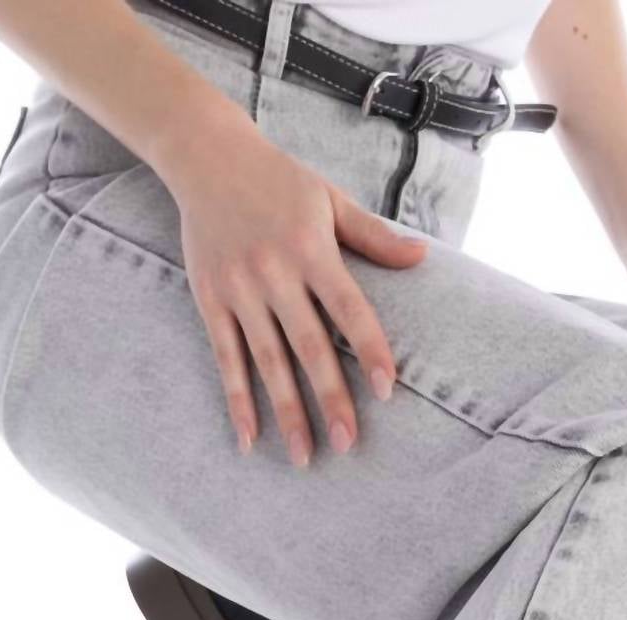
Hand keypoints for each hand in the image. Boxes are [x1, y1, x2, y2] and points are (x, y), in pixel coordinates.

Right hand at [164, 114, 428, 464]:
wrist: (205, 155)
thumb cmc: (278, 180)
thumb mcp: (330, 199)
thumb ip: (373, 235)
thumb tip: (422, 256)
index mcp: (311, 249)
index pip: (349, 309)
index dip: (369, 349)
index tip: (388, 389)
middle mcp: (275, 272)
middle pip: (309, 347)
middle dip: (330, 398)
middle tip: (349, 444)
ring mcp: (239, 290)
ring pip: (268, 362)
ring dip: (287, 412)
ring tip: (304, 457)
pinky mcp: (210, 300)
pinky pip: (226, 359)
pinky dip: (237, 400)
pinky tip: (249, 439)